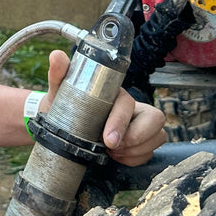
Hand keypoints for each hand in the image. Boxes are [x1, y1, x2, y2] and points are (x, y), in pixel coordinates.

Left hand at [40, 50, 164, 167]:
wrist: (63, 128)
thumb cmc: (65, 106)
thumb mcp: (60, 91)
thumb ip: (59, 74)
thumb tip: (57, 55)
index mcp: (115, 93)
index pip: (128, 103)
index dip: (120, 121)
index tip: (108, 140)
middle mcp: (132, 107)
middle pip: (155, 118)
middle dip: (137, 138)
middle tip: (113, 149)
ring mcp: (140, 125)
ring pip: (158, 136)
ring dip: (135, 151)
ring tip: (112, 153)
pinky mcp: (141, 142)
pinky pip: (150, 152)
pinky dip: (134, 159)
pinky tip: (117, 157)